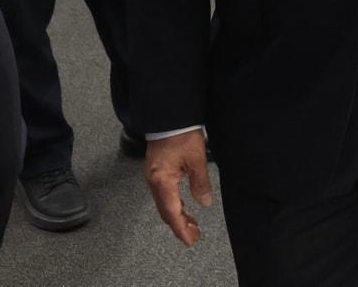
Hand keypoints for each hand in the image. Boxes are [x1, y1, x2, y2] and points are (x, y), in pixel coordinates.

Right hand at [146, 130, 214, 247]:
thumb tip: (204, 203)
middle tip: (194, 236)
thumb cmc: (181, 134)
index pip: (171, 212)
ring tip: (192, 224)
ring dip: (177, 215)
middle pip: (165, 211)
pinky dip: (174, 204)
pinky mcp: (156, 171)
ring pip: (164, 204)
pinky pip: (164, 194)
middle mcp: (154, 182)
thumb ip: (200, 183)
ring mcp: (153, 177)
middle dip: (179, 225)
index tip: (190, 241)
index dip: (181, 228)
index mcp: (162, 181)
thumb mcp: (197, 159)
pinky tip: (184, 206)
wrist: (169, 117)